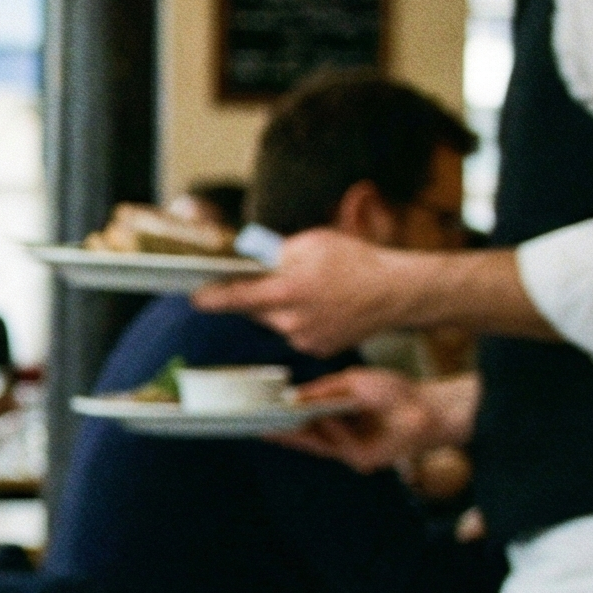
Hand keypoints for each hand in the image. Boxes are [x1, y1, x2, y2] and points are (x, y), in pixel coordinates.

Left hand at [192, 229, 410, 354]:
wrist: (397, 292)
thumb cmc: (356, 261)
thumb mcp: (313, 243)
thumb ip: (276, 252)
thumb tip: (252, 259)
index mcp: (288, 290)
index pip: (236, 296)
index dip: (212, 298)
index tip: (195, 297)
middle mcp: (292, 320)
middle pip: (255, 310)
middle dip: (257, 296)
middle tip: (276, 280)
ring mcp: (304, 338)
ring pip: (275, 322)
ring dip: (280, 308)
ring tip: (311, 292)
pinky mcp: (317, 349)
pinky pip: (295, 333)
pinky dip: (299, 321)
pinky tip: (322, 308)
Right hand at [272, 368, 477, 472]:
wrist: (427, 407)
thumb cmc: (394, 391)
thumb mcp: (352, 382)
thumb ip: (323, 390)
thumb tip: (293, 396)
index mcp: (334, 416)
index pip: (302, 419)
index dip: (282, 416)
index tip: (260, 412)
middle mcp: (338, 435)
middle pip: (303, 436)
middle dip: (281, 431)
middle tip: (257, 426)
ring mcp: (349, 449)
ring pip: (316, 445)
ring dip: (297, 436)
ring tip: (275, 426)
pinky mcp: (362, 458)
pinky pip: (340, 445)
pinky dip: (334, 432)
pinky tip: (328, 420)